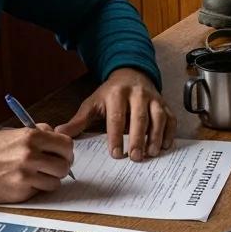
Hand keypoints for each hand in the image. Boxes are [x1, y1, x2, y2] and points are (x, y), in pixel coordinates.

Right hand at [0, 126, 73, 201]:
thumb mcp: (11, 132)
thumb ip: (36, 133)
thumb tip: (55, 135)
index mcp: (31, 136)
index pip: (66, 144)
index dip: (66, 151)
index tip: (61, 154)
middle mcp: (31, 155)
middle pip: (65, 165)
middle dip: (61, 167)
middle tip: (52, 168)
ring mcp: (26, 175)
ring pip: (55, 182)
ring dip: (49, 180)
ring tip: (37, 176)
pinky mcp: (20, 192)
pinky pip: (39, 191)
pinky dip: (35, 189)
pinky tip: (23, 183)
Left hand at [56, 67, 175, 161]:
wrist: (131, 73)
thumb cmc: (110, 93)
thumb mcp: (93, 103)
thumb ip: (79, 120)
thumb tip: (60, 133)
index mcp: (116, 94)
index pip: (117, 117)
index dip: (116, 136)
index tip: (115, 154)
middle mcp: (137, 94)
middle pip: (139, 117)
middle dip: (138, 138)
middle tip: (135, 158)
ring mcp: (153, 98)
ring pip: (158, 116)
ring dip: (156, 136)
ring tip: (151, 153)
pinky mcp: (164, 103)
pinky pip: (170, 117)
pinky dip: (170, 132)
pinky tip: (166, 146)